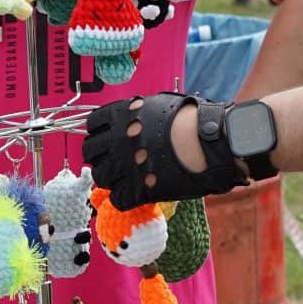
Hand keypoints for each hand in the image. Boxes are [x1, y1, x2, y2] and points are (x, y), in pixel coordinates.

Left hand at [82, 93, 244, 210]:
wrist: (212, 141)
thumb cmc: (193, 119)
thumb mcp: (159, 104)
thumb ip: (137, 112)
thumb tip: (128, 117)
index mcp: (121, 115)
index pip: (92, 125)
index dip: (101, 133)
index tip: (109, 138)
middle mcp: (117, 140)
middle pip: (90, 152)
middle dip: (101, 156)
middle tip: (117, 159)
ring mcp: (126, 165)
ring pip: (101, 177)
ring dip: (112, 177)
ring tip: (128, 177)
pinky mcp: (138, 189)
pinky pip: (117, 199)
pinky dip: (125, 197)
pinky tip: (137, 191)